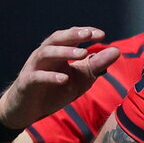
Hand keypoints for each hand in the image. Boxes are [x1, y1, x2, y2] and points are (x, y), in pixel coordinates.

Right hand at [0, 27, 120, 128]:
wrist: (28, 109)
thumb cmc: (54, 90)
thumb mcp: (80, 78)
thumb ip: (96, 65)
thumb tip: (116, 51)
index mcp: (57, 52)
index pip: (71, 37)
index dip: (85, 33)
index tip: (102, 34)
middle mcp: (44, 56)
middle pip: (56, 39)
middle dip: (72, 35)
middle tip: (89, 35)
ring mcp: (34, 68)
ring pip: (46, 53)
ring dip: (64, 52)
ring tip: (82, 54)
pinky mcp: (27, 83)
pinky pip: (37, 77)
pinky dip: (51, 77)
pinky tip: (64, 79)